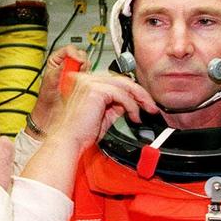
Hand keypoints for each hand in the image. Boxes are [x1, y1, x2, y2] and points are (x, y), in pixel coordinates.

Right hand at [20, 72, 156, 194]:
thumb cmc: (79, 133)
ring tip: (147, 111)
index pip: (114, 81)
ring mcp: (89, 82)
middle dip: (140, 93)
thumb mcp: (102, 116)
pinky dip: (132, 106)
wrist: (68, 141)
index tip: (143, 102)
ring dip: (140, 99)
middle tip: (151, 106)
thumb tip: (128, 103)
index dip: (131, 91)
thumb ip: (114, 107)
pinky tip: (134, 116)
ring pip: (124, 84)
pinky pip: (122, 94)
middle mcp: (86, 79)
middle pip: (121, 79)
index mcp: (85, 82)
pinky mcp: (95, 90)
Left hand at [26, 44, 90, 135]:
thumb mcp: (51, 80)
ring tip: (78, 84)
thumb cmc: (46, 99)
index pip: (71, 49)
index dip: (76, 55)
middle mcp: (67, 65)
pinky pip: (91, 78)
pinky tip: (83, 88)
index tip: (78, 62)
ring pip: (88, 67)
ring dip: (86, 74)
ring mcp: (76, 73)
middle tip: (78, 75)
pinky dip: (90, 82)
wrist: (50, 114)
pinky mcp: (82, 82)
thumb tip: (72, 58)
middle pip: (83, 56)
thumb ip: (60, 68)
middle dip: (82, 65)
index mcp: (57, 60)